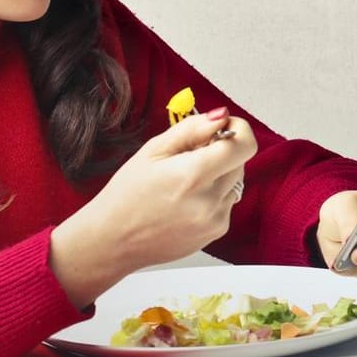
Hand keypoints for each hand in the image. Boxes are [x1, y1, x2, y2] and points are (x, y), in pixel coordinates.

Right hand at [49, 107, 258, 306]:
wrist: (112, 241)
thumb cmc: (126, 194)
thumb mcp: (153, 151)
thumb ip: (193, 129)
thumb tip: (223, 115)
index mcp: (192, 175)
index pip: (244, 145)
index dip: (238, 130)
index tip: (223, 127)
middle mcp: (209, 201)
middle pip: (240, 161)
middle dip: (222, 152)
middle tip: (190, 157)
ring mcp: (215, 220)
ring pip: (235, 182)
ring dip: (219, 175)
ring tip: (184, 183)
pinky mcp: (216, 232)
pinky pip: (227, 202)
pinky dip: (214, 195)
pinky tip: (185, 202)